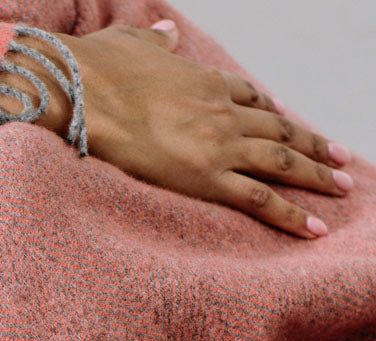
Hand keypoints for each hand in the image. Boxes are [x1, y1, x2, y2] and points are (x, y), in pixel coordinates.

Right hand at [0, 20, 353, 238]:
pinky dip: (292, 213)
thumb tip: (166, 30)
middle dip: (313, 146)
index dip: (273, 114)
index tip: (289, 124)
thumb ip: (154, 40)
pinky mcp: (206, 178)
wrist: (84, 92)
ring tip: (342, 188)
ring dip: (317, 176)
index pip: (251, 99)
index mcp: (206, 81)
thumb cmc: (98, 69)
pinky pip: (260, 198)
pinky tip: (314, 225)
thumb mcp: (132, 42)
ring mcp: (219, 145)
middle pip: (279, 131)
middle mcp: (222, 112)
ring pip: (282, 163)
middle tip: (340, 159)